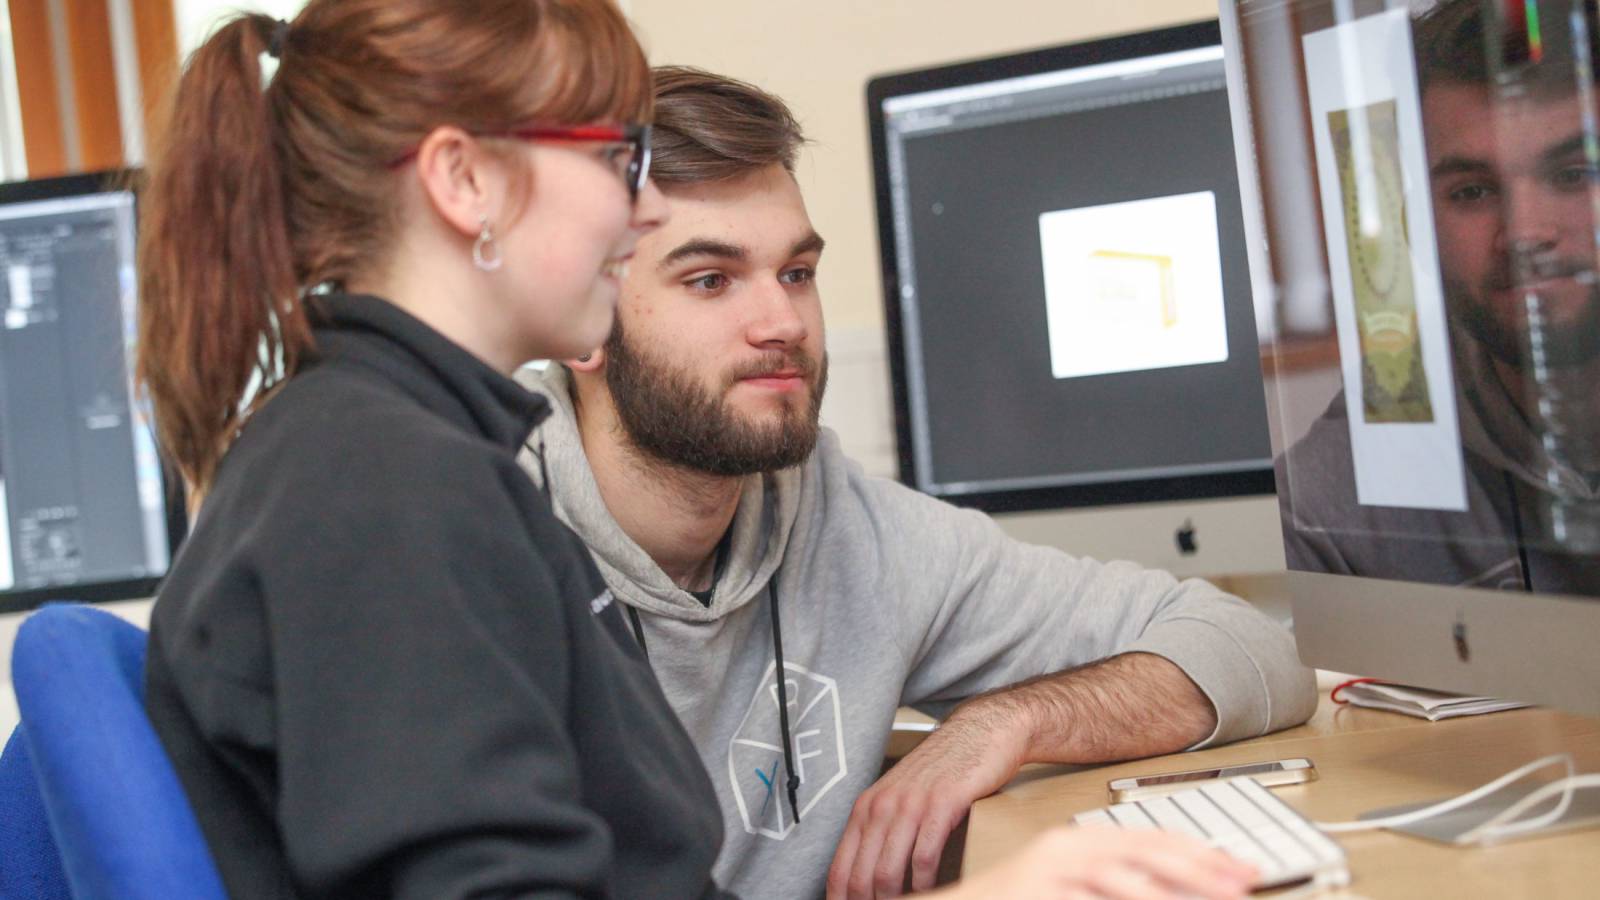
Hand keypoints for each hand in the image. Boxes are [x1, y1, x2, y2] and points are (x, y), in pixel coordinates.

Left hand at [827, 708, 1027, 898]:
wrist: (979, 733)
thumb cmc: (941, 771)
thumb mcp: (900, 797)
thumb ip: (882, 831)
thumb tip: (869, 878)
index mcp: (866, 807)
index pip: (840, 867)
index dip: (841, 898)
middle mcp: (881, 805)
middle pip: (862, 876)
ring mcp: (910, 804)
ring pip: (888, 871)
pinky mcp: (941, 804)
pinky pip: (924, 857)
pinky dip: (924, 884)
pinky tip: (929, 891)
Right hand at [930, 826, 1255, 899]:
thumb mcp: (1073, 888)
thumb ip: (1117, 884)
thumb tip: (1169, 888)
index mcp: (1082, 840)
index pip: (1152, 839)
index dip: (1201, 853)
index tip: (1239, 869)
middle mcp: (1069, 846)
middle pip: (1148, 850)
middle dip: (1201, 868)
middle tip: (1242, 883)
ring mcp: (1053, 866)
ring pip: (1127, 873)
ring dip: (1174, 889)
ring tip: (1213, 899)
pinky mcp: (1040, 886)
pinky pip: (1093, 894)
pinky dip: (1130, 898)